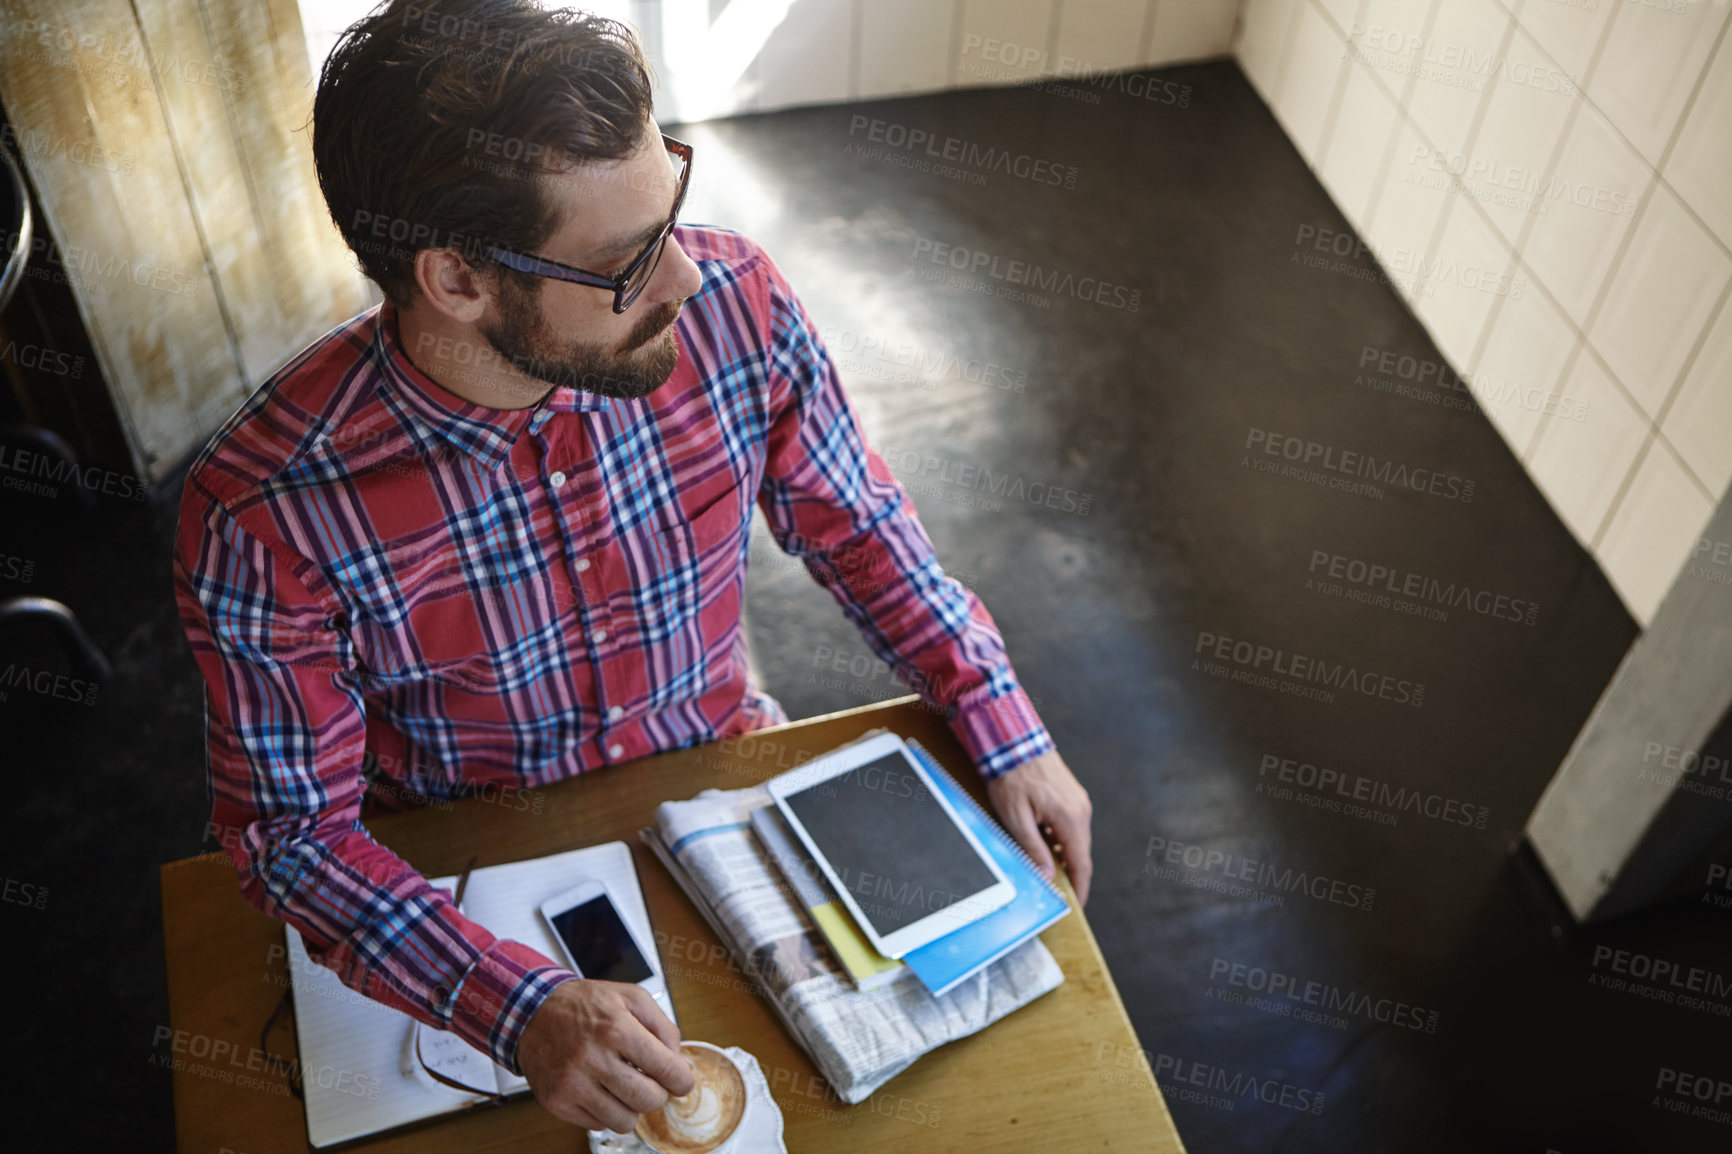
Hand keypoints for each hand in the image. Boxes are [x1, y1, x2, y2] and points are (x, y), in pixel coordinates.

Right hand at [517, 979, 694, 1132]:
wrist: (532, 1013)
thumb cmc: (582, 1005)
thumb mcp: (630, 997)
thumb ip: (662, 1025)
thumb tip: (677, 1059)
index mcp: (616, 1029)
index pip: (667, 1070)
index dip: (682, 1081)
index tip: (681, 1082)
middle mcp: (593, 1058)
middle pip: (648, 1100)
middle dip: (658, 1094)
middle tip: (650, 1082)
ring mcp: (573, 1084)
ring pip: (625, 1121)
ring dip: (631, 1106)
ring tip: (623, 1085)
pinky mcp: (557, 1102)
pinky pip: (598, 1124)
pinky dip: (605, 1111)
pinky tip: (600, 1088)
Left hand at [986, 749, 1092, 905]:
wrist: (1015, 742)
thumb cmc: (1012, 777)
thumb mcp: (1016, 818)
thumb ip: (1033, 849)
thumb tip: (1046, 877)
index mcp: (1070, 819)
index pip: (1081, 863)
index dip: (1080, 887)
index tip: (1077, 905)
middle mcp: (1081, 811)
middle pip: (1080, 853)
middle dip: (1070, 874)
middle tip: (1057, 892)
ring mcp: (1079, 802)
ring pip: (1075, 839)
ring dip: (1063, 855)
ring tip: (1045, 869)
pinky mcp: (1072, 796)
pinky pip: (1071, 825)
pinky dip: (1061, 839)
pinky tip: (1045, 844)